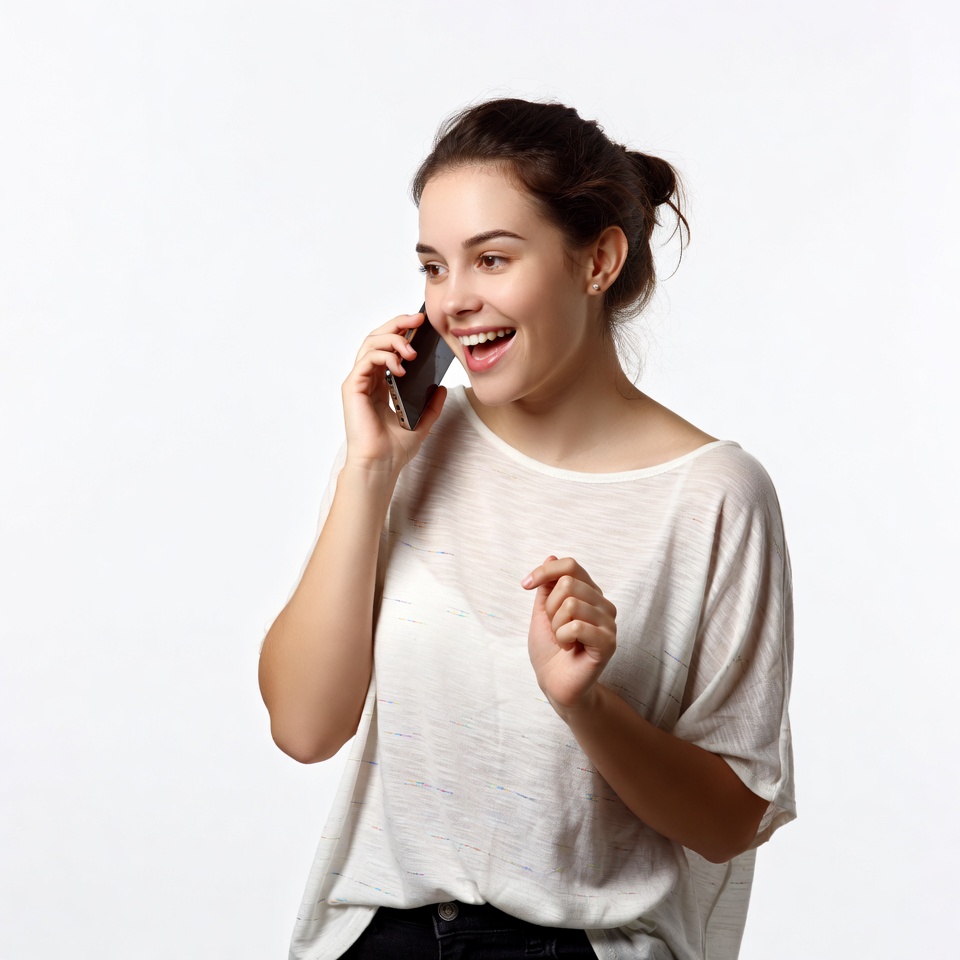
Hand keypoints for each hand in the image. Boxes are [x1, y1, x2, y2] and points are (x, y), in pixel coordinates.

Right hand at [341, 312, 445, 472]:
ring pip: (370, 344)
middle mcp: (367, 379)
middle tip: (417, 319)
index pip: (388, 347)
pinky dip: (384, 357)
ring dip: (393, 339)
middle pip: (377, 338)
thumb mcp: (422, 422)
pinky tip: (401, 367)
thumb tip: (443, 388)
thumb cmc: (394, 449)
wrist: (381, 465)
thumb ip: (432, 404)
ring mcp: (358, 382)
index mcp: (380, 384)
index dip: (402, 331)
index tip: (421, 323)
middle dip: (397, 324)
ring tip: (412, 351)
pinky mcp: (353, 387)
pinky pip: (366, 360)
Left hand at [521, 556, 616, 716]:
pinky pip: (577, 626)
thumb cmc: (549, 649)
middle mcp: (603, 604)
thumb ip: (548, 586)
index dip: (544, 572)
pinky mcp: (608, 643)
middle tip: (555, 628)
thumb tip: (551, 557)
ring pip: (571, 604)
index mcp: (589, 594)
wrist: (554, 683)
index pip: (570, 566)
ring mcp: (608, 623)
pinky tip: (569, 648)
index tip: (525, 584)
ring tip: (563, 640)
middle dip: (550, 608)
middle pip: (568, 584)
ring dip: (556, 626)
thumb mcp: (542, 612)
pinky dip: (563, 638)